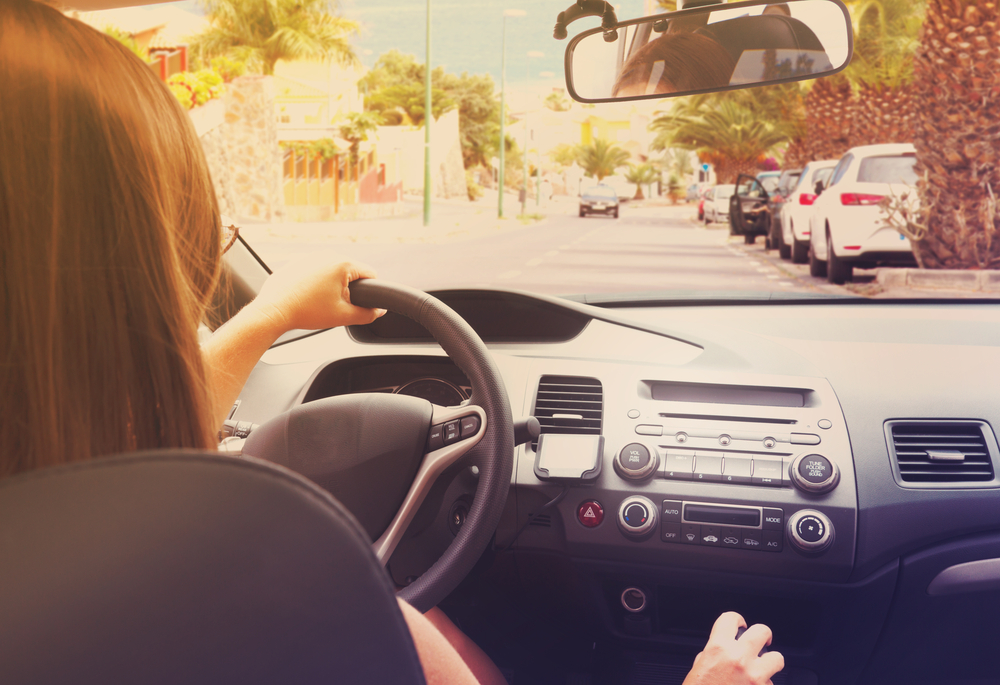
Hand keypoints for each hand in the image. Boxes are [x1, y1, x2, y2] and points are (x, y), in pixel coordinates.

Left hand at [251, 254, 384, 332]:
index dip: (370, 292)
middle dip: (347, 289)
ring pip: (331, 272)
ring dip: (331, 286)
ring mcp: (310, 256)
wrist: (274, 310)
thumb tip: (379, 311)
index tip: (358, 304)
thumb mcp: (343, 316)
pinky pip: (315, 272)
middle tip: (334, 306)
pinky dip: (315, 284)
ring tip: (318, 303)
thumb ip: (367, 314)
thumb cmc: (306, 311)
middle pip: (350, 273)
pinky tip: (306, 298)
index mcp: (342, 264)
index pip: (370, 274)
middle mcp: (327, 255)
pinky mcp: (297, 262)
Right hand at [682, 612, 783, 684]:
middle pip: (761, 631)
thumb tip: (720, 652)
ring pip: (777, 658)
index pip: (730, 619)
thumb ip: (711, 655)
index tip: (740, 624)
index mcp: (718, 648)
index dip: (737, 619)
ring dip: (771, 662)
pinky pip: (773, 684)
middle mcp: (738, 658)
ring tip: (764, 668)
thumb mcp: (698, 670)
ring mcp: (754, 676)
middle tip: (761, 642)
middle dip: (762, 636)